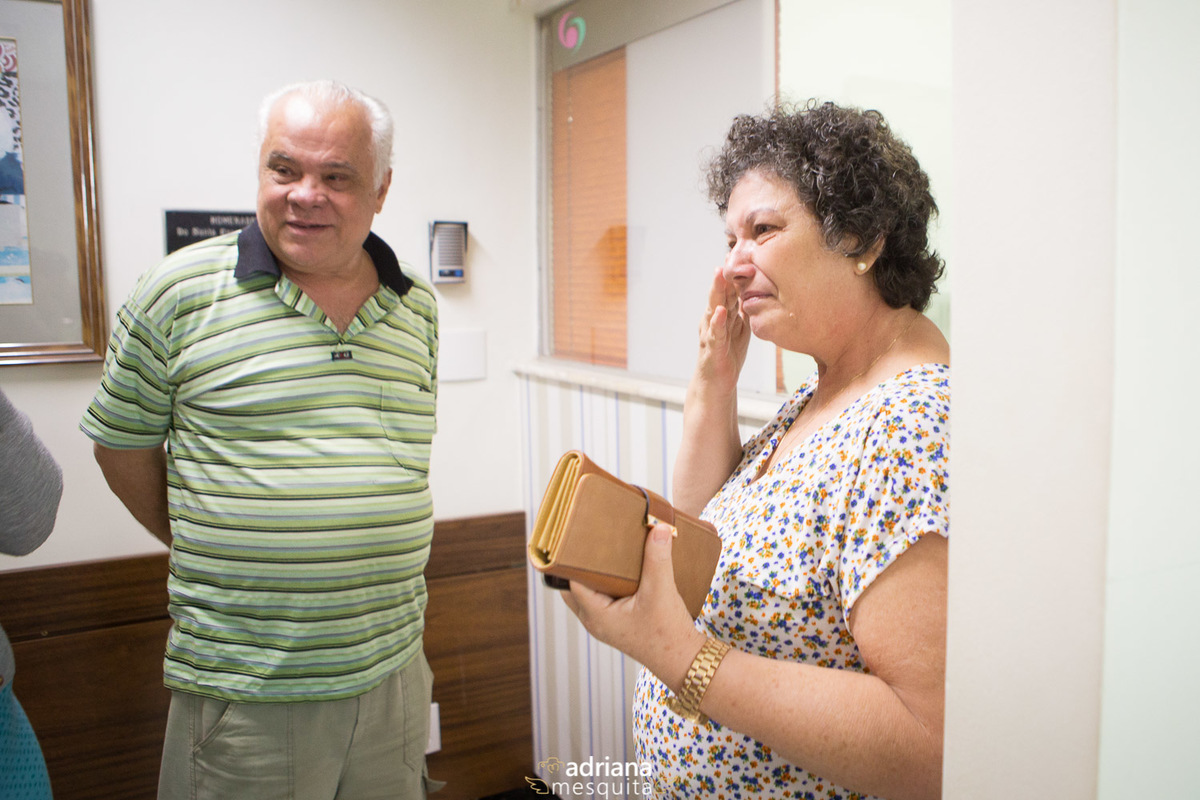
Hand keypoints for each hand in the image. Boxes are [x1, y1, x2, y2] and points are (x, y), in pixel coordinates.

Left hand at [562, 524, 705, 691]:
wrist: (683, 660)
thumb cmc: (668, 633)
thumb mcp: (662, 591)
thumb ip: (658, 558)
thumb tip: (657, 527)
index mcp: (595, 614)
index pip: (571, 581)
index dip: (572, 559)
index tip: (578, 538)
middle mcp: (594, 620)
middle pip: (574, 587)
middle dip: (580, 565)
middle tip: (591, 541)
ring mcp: (605, 624)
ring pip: (588, 593)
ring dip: (594, 575)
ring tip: (606, 551)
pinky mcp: (617, 624)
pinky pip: (601, 598)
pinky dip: (606, 584)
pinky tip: (621, 569)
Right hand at [696, 266, 750, 390]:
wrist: (715, 385)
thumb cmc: (727, 356)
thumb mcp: (740, 330)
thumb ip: (743, 311)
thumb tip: (754, 292)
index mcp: (722, 316)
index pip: (727, 292)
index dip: (732, 275)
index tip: (736, 254)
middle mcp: (714, 321)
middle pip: (719, 295)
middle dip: (722, 277)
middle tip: (726, 257)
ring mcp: (711, 334)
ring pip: (714, 309)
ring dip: (717, 292)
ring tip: (719, 276)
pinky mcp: (713, 350)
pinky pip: (716, 335)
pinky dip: (718, 323)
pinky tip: (721, 312)